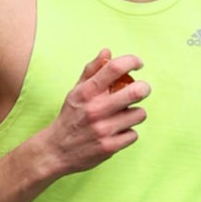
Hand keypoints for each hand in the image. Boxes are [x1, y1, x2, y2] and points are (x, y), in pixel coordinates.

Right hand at [48, 49, 150, 173]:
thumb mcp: (76, 91)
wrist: (56, 151)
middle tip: (142, 90)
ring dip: (136, 113)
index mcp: (87, 92)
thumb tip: (107, 51)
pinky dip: (128, 133)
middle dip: (144, 88)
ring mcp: (103, 129)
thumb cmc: (70, 117)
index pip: (115, 67)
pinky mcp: (109, 146)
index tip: (138, 64)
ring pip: (139, 114)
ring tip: (124, 115)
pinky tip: (117, 132)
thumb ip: (91, 71)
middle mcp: (95, 109)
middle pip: (136, 92)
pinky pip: (133, 134)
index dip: (132, 61)